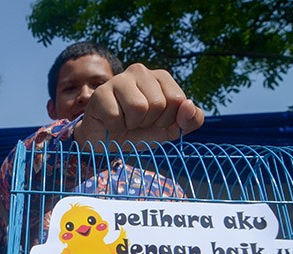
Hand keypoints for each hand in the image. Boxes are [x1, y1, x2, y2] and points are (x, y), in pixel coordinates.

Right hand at [74, 63, 204, 149]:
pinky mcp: (100, 93)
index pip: (178, 100)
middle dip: (149, 122)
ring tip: (125, 121)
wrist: (108, 142)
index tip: (155, 121)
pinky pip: (116, 116)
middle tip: (137, 122)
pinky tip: (111, 122)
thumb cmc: (140, 132)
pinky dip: (115, 127)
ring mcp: (118, 79)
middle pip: (158, 104)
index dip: (168, 119)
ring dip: (132, 124)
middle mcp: (140, 71)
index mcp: (161, 77)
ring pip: (138, 107)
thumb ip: (192, 120)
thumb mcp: (171, 130)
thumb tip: (189, 105)